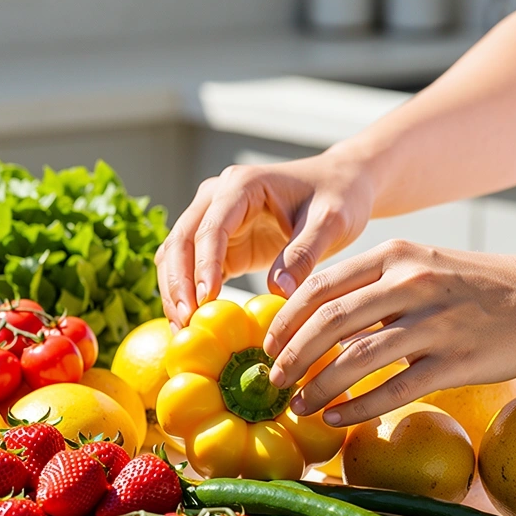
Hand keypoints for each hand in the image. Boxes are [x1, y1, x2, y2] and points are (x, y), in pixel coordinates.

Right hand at [155, 150, 374, 328]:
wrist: (340, 186)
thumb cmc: (338, 197)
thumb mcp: (330, 222)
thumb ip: (303, 253)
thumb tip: (278, 291)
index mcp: (241, 185)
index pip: (211, 228)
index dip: (204, 265)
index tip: (206, 299)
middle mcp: (217, 198)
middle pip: (181, 241)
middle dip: (179, 284)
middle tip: (186, 322)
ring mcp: (213, 219)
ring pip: (176, 256)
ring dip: (175, 292)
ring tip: (183, 330)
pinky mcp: (219, 244)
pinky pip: (190, 269)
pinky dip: (187, 295)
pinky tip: (191, 323)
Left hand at [263, 240, 515, 425]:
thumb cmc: (475, 286)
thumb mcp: (421, 266)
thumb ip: (373, 286)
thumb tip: (316, 321)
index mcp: (394, 257)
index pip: (320, 286)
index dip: (285, 319)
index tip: (267, 344)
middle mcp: (410, 284)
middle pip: (329, 323)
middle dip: (291, 356)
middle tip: (273, 381)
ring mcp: (435, 323)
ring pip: (356, 360)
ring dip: (318, 388)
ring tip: (297, 408)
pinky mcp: (457, 361)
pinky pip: (394, 390)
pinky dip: (357, 409)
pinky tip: (336, 420)